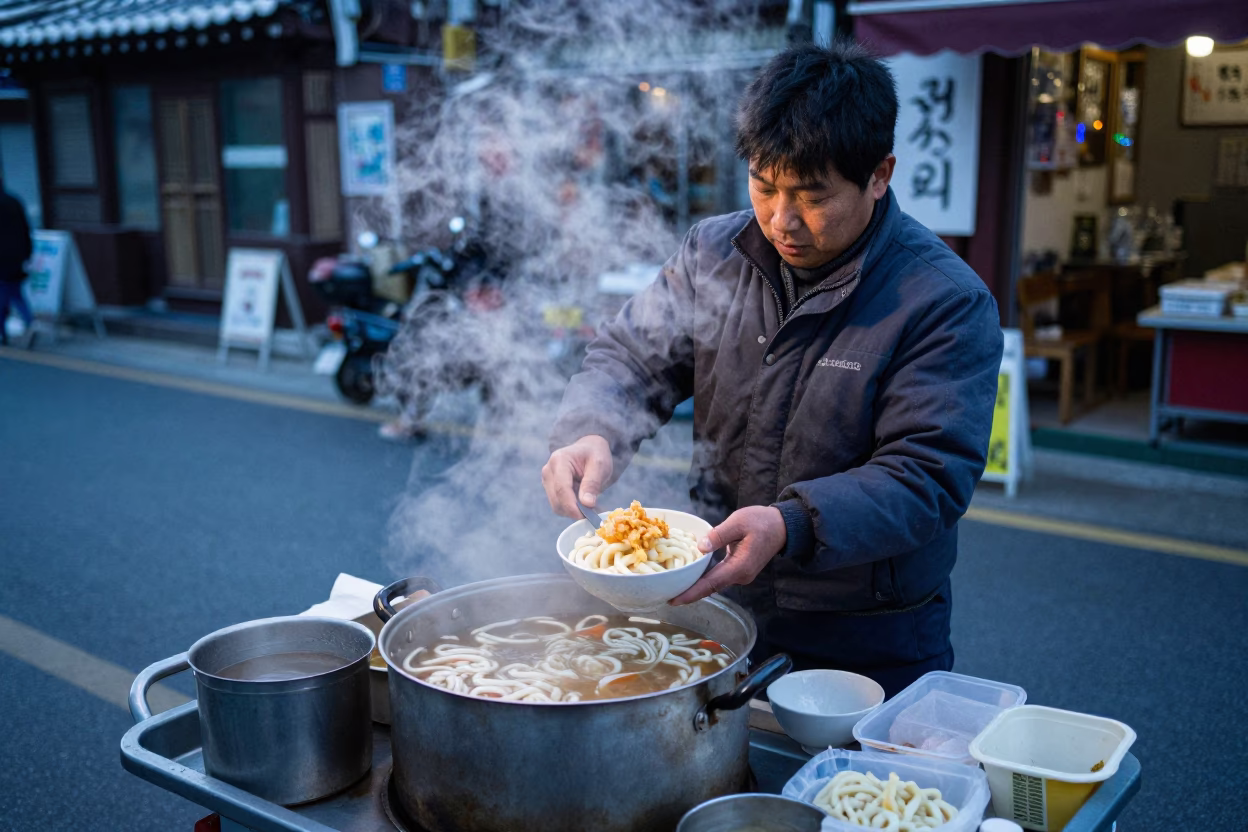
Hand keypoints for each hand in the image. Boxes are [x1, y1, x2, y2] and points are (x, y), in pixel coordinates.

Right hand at [541, 435, 612, 517]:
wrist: (589, 449)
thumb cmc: (595, 454)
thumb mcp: (600, 465)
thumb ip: (592, 483)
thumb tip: (587, 504)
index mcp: (559, 460)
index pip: (561, 488)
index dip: (572, 506)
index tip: (585, 517)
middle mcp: (548, 470)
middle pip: (557, 500)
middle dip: (574, 510)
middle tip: (593, 513)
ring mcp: (547, 480)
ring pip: (556, 505)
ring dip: (573, 510)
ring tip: (591, 505)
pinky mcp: (550, 489)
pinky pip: (559, 505)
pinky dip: (572, 509)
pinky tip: (584, 504)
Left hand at [669, 506, 786, 604]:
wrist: (782, 526)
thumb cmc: (762, 521)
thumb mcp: (738, 522)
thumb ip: (718, 535)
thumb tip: (700, 548)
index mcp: (739, 567)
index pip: (710, 584)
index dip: (691, 593)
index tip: (674, 600)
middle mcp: (740, 576)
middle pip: (710, 588)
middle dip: (689, 593)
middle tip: (666, 595)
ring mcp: (741, 574)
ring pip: (714, 583)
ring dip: (696, 586)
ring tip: (675, 586)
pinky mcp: (740, 569)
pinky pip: (719, 576)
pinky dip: (705, 579)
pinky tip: (692, 576)